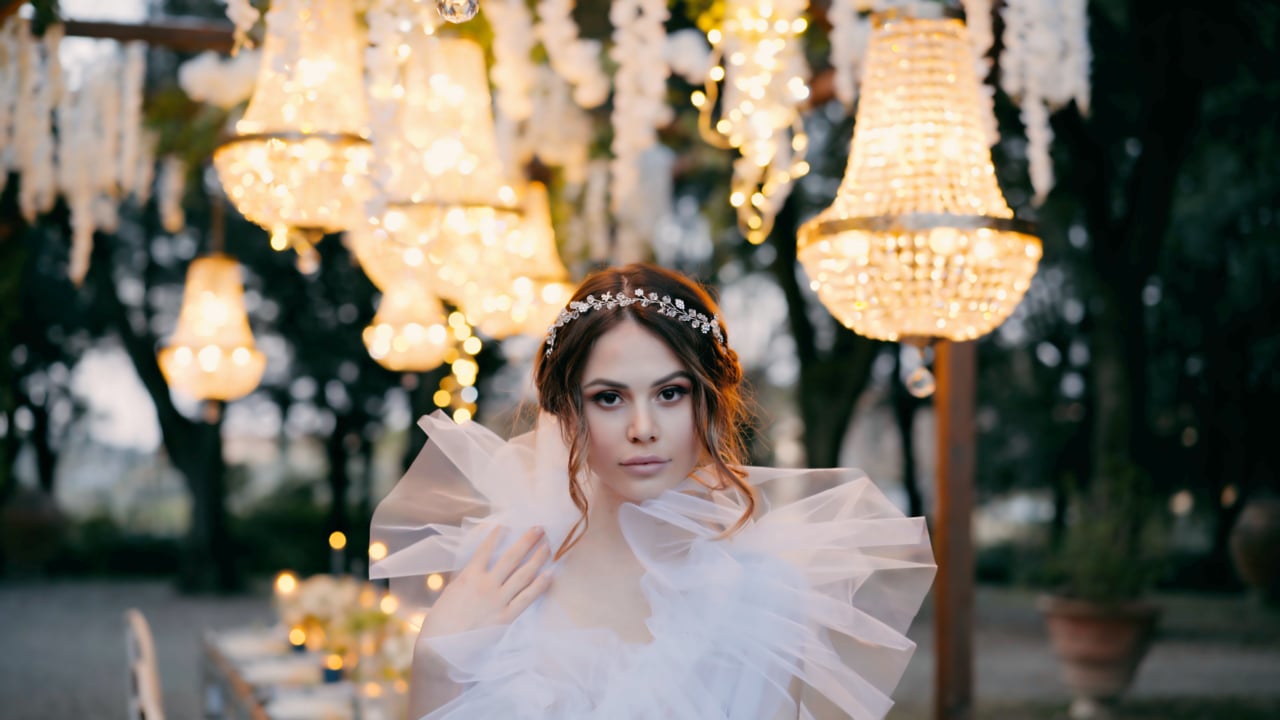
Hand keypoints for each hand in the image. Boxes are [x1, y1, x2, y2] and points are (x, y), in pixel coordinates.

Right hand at [419, 526, 552, 639]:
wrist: (441, 649)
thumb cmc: (440, 622)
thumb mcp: (451, 592)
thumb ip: (466, 579)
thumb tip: (478, 569)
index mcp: (468, 576)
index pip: (485, 550)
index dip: (496, 535)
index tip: (506, 524)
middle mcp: (486, 584)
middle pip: (511, 557)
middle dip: (527, 541)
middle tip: (539, 528)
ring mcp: (498, 600)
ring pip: (523, 574)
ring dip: (537, 558)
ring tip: (547, 545)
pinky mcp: (506, 617)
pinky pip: (527, 597)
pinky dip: (540, 585)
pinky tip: (550, 574)